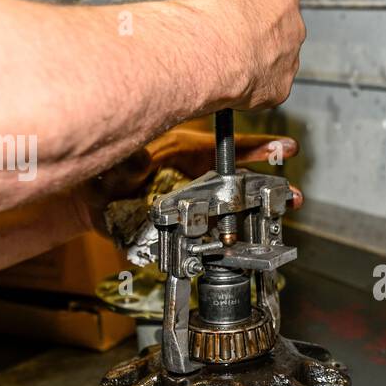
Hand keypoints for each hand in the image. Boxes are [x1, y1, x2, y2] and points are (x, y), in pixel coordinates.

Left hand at [70, 125, 301, 232]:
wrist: (92, 203)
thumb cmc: (106, 175)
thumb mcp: (116, 165)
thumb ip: (128, 163)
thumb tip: (139, 163)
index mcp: (184, 152)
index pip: (224, 148)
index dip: (257, 147)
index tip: (285, 147)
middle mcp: (193, 175)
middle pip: (236, 179)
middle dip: (267, 187)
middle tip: (292, 195)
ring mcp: (191, 200)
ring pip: (230, 206)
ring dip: (257, 212)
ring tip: (283, 211)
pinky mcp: (184, 223)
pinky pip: (211, 231)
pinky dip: (228, 236)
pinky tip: (246, 238)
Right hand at [181, 0, 304, 110]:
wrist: (207, 48)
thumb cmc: (212, 0)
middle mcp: (292, 26)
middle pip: (272, 25)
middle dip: (249, 26)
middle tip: (221, 26)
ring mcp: (287, 60)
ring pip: (271, 57)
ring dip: (250, 55)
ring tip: (222, 51)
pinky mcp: (276, 89)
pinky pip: (265, 86)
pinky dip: (249, 83)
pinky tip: (229, 76)